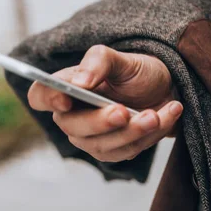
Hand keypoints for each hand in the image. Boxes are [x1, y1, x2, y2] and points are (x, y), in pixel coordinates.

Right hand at [27, 45, 182, 162]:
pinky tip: (169, 113)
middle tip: (125, 111)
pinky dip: (152, 134)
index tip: (67, 99)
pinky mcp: (114, 151)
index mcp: (67, 87)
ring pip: (103, 146)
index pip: (40, 95)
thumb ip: (98, 62)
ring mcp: (92, 138)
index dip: (48, 98)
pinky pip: (129, 150)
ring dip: (134, 131)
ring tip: (157, 114)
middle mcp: (73, 116)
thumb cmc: (137, 71)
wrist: (166, 88)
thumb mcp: (121, 59)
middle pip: (73, 127)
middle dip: (101, 122)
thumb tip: (80, 82)